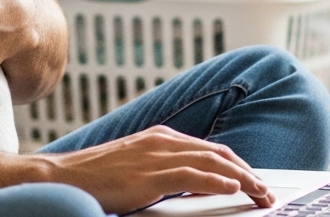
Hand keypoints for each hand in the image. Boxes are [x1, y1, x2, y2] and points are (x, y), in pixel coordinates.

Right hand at [41, 126, 273, 214]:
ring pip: (212, 162)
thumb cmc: (96, 176)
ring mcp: (156, 155)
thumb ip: (164, 170)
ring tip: (260, 192)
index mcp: (162, 138)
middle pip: (219, 153)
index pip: (211, 149)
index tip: (255, 181)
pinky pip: (192, 175)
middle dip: (247, 171)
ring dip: (242, 178)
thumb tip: (194, 185)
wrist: (63, 176)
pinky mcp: (148, 174)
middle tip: (267, 190)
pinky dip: (216, 180)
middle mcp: (163, 141)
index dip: (237, 165)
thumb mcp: (136, 166)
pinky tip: (233, 188)